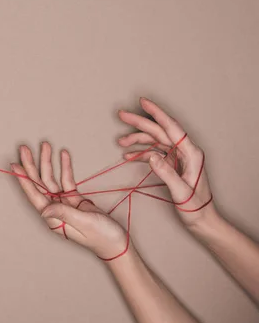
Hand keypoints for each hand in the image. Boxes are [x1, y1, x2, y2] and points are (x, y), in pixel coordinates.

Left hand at [11, 143, 127, 258]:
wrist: (117, 243)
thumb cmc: (102, 238)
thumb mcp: (83, 223)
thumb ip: (64, 213)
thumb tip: (43, 209)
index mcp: (53, 218)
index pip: (34, 195)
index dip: (24, 179)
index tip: (15, 165)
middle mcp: (55, 210)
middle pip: (39, 184)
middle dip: (32, 165)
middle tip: (24, 149)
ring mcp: (64, 204)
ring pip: (52, 180)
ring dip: (48, 162)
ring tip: (45, 146)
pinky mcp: (75, 199)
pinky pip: (66, 181)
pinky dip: (65, 167)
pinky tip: (63, 155)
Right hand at [117, 98, 215, 227]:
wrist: (202, 220)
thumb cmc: (196, 208)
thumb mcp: (181, 192)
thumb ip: (166, 173)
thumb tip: (151, 156)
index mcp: (191, 153)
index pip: (171, 127)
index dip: (157, 113)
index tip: (142, 102)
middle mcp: (185, 151)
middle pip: (159, 131)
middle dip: (139, 123)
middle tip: (121, 115)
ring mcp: (178, 157)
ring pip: (155, 141)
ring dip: (137, 140)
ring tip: (120, 142)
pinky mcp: (173, 164)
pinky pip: (154, 153)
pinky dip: (141, 152)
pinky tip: (129, 155)